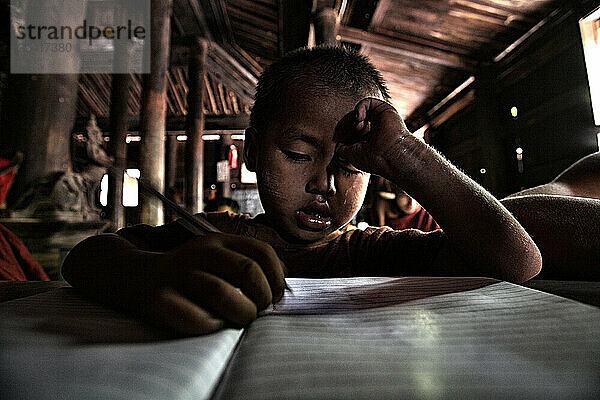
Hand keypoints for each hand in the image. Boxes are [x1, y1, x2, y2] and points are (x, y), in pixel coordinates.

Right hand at [126, 233, 284, 334]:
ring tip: (242, 319)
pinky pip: (198, 318)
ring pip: (223, 293)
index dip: (277, 277)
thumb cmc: (188, 273)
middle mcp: (199, 252)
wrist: (134, 276)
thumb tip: (285, 277)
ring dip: (242, 312)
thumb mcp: (218, 257)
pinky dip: (213, 325)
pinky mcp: (161, 298)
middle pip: (247, 271)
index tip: (276, 295)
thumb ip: (249, 262)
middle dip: (263, 296)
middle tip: (259, 310)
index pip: (262, 252)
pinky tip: (215, 324)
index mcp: (217, 240)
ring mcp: (179, 273)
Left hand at [334, 97, 416, 176]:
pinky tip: (358, 118)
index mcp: (371, 139)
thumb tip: (336, 144)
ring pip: (362, 110)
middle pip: (357, 119)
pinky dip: (359, 107)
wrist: (390, 156)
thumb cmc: (373, 159)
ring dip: (355, 117)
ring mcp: (380, 118)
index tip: (342, 138)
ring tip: (358, 126)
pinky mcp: (384, 109)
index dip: (346, 131)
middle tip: (353, 133)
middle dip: (351, 124)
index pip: (355, 130)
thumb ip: (342, 149)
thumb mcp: (352, 156)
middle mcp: (377, 128)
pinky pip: (368, 102)